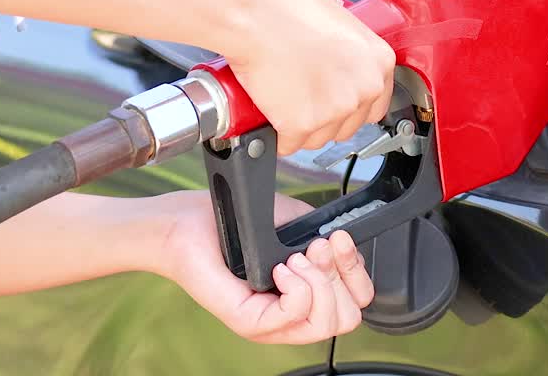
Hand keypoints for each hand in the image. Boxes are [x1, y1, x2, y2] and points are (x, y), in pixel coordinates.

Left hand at [148, 190, 374, 344]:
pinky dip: (297, 287)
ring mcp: (270, 324)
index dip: (356, 271)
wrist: (191, 224)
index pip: (355, 303)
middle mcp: (289, 316)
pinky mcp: (249, 322)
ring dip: (319, 282)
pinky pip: (295, 315)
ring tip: (292, 259)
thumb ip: (323, 239)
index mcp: (305, 295)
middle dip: (340, 276)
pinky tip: (280, 268)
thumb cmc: (235, 225)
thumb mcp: (293, 226)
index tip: (339, 240)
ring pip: (326, 323)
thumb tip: (345, 246)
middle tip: (315, 249)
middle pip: (347, 318)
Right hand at [223, 0, 394, 154]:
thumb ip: (350, 54)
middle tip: (301, 96)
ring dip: (299, 127)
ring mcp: (334, 110)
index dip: (349, 107)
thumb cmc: (287, 9)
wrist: (254, 14)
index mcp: (379, 62)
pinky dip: (276, 134)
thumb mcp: (337, 23)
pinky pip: (288, 145)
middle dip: (323, 118)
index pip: (375, 107)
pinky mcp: (301, 125)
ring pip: (317, 139)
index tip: (334, 103)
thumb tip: (341, 70)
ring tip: (282, 98)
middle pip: (347, 127)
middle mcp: (363, 89)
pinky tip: (269, 111)